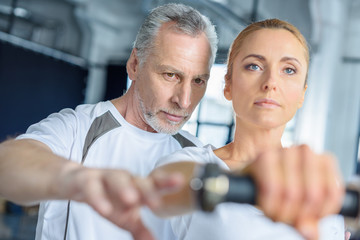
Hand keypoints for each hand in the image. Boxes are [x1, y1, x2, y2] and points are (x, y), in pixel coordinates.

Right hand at [59, 167, 183, 239]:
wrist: (77, 182)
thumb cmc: (108, 195)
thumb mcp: (124, 216)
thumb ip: (140, 229)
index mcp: (136, 186)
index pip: (154, 183)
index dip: (167, 182)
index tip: (181, 182)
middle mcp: (124, 179)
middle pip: (138, 180)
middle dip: (148, 189)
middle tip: (156, 202)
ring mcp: (105, 177)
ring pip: (116, 178)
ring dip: (124, 187)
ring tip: (132, 200)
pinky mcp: (86, 180)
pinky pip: (92, 187)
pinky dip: (98, 197)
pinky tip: (104, 208)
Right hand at [243, 145, 344, 239]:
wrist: (253, 177)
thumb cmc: (280, 187)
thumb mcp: (301, 205)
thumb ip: (309, 219)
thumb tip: (310, 232)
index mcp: (324, 161)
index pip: (331, 193)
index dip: (319, 213)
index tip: (307, 219)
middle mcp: (306, 152)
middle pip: (312, 195)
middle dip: (297, 216)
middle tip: (287, 219)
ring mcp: (285, 151)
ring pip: (291, 193)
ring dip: (280, 212)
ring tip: (275, 214)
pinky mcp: (265, 155)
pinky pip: (271, 188)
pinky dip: (268, 204)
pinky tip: (266, 206)